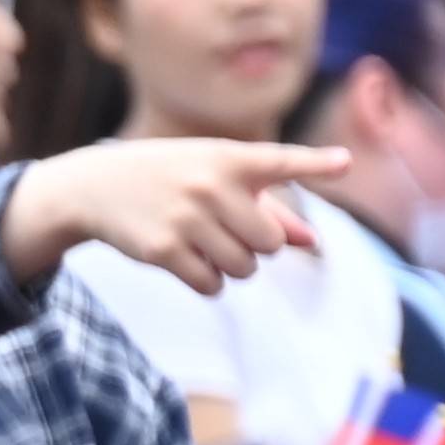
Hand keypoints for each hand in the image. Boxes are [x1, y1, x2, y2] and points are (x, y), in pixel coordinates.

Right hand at [0, 138, 342, 297]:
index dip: (316, 164)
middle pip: (270, 242)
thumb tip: (312, 242)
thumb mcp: (217, 178)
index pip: (281, 162)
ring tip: (207, 243)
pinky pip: (212, 286)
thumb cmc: (173, 178)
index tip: (346, 163)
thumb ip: (269, 206)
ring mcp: (186, 219)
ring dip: (233, 266)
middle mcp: (210, 186)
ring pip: (244, 268)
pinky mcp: (163, 251)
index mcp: (229, 159)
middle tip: (230, 230)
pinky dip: (208, 281)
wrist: (98, 186)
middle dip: (258, 245)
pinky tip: (189, 260)